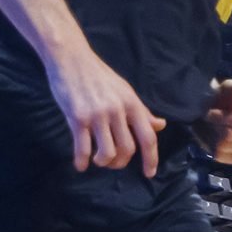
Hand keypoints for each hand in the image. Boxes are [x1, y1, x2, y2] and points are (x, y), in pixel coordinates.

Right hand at [46, 49, 162, 175]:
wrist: (71, 58)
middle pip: (127, 149)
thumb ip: (141, 111)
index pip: (147, 137)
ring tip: (97, 159)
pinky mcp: (78, 118)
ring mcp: (97, 115)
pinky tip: (80, 164)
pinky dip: (82, 162)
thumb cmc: (98, 76)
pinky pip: (83, 149)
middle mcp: (117, 110)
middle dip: (120, 162)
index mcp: (131, 103)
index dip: (151, 158)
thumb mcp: (124, 91)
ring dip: (103, 163)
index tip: (149, 173)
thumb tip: (160, 125)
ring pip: (107, 153)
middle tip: (112, 162)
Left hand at [198, 76, 231, 166]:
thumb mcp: (227, 90)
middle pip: (230, 135)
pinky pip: (222, 157)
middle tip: (211, 120)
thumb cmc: (220, 99)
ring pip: (224, 147)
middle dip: (216, 127)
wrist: (209, 113)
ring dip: (213, 137)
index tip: (212, 112)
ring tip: (214, 128)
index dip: (221, 118)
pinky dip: (213, 149)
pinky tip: (215, 139)